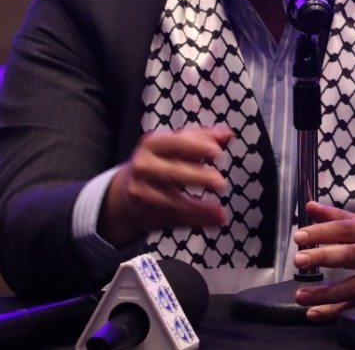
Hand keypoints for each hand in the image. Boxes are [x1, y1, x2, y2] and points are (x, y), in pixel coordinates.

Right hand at [98, 125, 232, 247]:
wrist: (126, 191)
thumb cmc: (160, 161)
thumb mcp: (177, 144)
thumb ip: (204, 138)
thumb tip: (228, 134)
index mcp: (153, 144)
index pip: (177, 143)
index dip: (198, 148)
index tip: (218, 153)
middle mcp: (144, 167)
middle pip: (173, 174)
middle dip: (199, 178)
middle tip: (221, 183)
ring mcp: (142, 193)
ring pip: (173, 202)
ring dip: (199, 208)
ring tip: (220, 210)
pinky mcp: (146, 214)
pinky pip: (175, 218)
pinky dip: (198, 220)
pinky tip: (216, 219)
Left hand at [291, 201, 354, 320]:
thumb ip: (338, 217)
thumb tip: (310, 206)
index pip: (347, 229)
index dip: (323, 232)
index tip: (299, 236)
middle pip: (351, 255)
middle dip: (324, 257)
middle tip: (299, 260)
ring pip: (352, 288)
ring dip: (324, 293)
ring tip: (300, 294)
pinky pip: (354, 308)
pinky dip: (333, 312)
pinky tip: (314, 313)